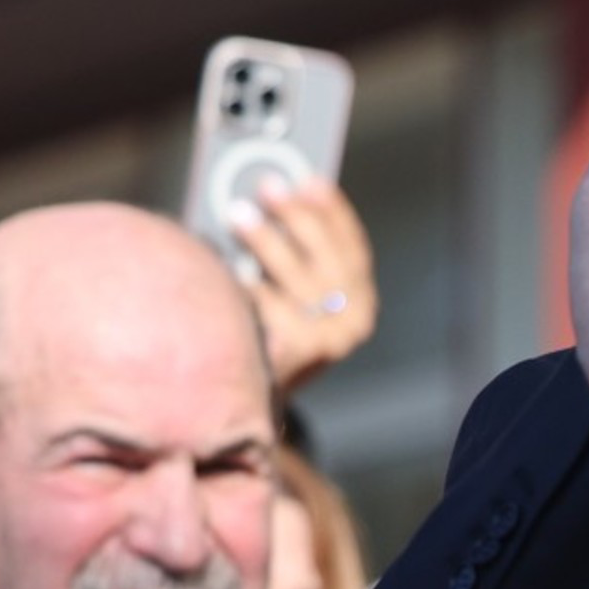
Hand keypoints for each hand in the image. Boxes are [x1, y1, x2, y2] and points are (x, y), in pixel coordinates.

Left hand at [238, 179, 379, 395]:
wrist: (254, 410)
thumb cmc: (268, 337)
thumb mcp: (293, 297)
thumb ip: (295, 260)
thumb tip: (271, 200)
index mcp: (363, 303)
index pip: (354, 248)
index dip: (333, 212)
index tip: (310, 179)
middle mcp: (355, 324)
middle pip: (328, 259)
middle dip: (297, 217)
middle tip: (266, 188)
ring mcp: (329, 342)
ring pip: (296, 278)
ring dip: (265, 241)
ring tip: (236, 215)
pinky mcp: (298, 355)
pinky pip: (268, 306)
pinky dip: (246, 282)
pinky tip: (225, 263)